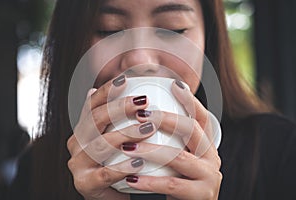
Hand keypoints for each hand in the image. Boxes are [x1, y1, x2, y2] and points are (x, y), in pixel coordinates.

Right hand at [67, 75, 155, 199]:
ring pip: (101, 144)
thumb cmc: (114, 162)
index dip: (107, 91)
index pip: (92, 105)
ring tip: (148, 128)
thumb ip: (107, 117)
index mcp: (83, 129)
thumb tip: (95, 89)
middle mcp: (77, 143)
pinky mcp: (85, 183)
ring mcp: (78, 163)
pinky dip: (124, 165)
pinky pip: (106, 173)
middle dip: (120, 108)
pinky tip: (140, 160)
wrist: (109, 195)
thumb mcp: (111, 138)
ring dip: (126, 134)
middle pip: (96, 119)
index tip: (125, 79)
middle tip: (144, 103)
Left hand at [122, 80, 221, 199]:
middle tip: (142, 114)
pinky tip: (131, 178)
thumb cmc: (175, 181)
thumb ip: (164, 138)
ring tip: (127, 147)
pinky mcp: (202, 195)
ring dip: (151, 150)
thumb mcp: (174, 158)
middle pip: (192, 130)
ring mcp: (210, 177)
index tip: (174, 84)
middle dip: (166, 119)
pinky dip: (150, 181)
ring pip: (180, 157)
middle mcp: (212, 158)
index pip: (201, 117)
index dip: (190, 100)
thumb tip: (138, 113)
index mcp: (206, 146)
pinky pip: (173, 185)